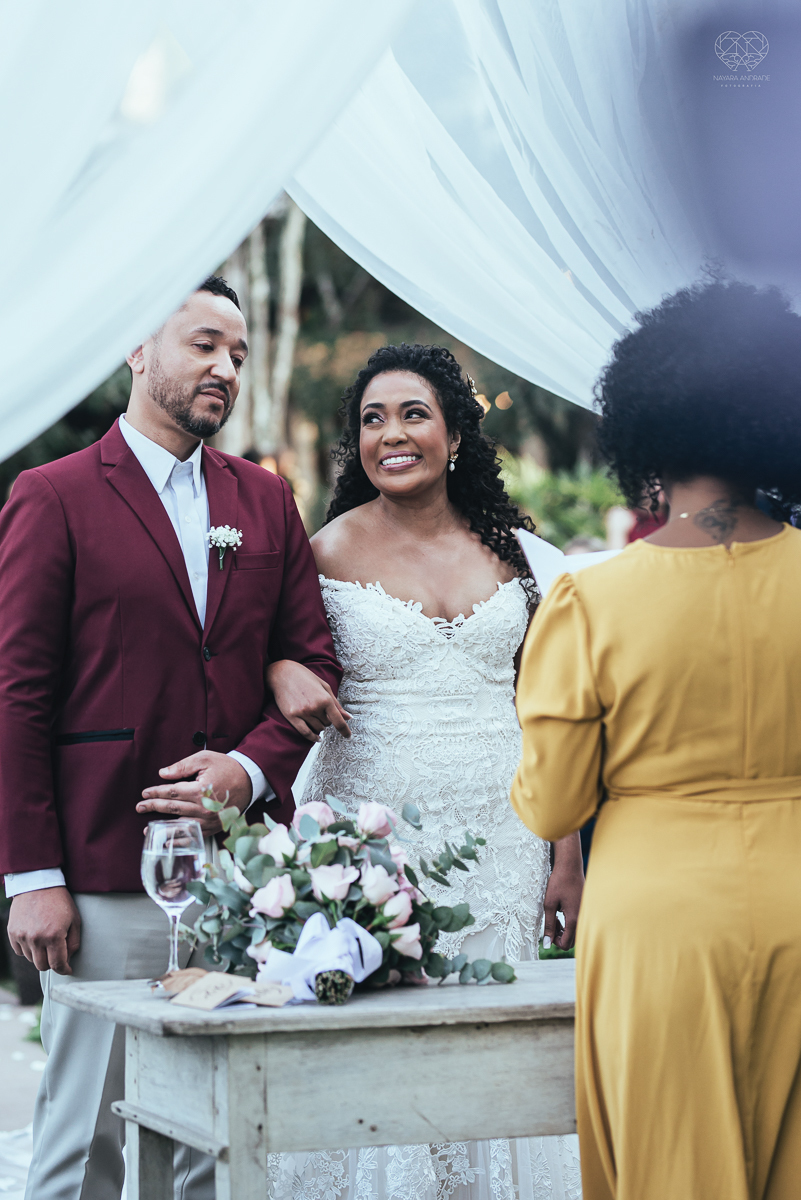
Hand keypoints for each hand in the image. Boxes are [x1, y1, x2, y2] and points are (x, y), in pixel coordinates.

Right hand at [8, 887, 80, 973]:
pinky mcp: (12, 932)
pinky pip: (20, 951)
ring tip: (46, 940)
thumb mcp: (74, 919)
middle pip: (42, 966)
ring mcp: (22, 936)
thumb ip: (73, 942)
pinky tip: (34, 938)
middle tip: (57, 955)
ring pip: (31, 959)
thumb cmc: (59, 901)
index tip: (67, 970)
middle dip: (52, 963)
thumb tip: (68, 959)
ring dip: (39, 955)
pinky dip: (27, 949)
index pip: (57, 964)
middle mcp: (36, 938)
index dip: (64, 970)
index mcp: (54, 936)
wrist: (38, 884)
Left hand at [137, 751, 251, 833]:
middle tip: (140, 807)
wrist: (250, 780)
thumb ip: (182, 766)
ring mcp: (209, 820)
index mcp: (200, 790)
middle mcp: (204, 808)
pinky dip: (180, 840)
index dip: (156, 793)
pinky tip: (169, 842)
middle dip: (154, 807)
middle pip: (172, 809)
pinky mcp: (215, 827)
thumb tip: (163, 773)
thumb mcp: (205, 759)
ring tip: (148, 829)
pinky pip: (194, 836)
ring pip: (181, 826)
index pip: (171, 793)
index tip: (145, 793)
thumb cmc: (228, 768)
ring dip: (163, 828)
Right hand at [266, 659, 350, 742]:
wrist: (282, 674)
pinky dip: (312, 737)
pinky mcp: (292, 716)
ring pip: (318, 729)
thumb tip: (348, 717)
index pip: (338, 720)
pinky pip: (305, 733)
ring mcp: (303, 712)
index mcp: (325, 698)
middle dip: (327, 720)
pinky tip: (316, 738)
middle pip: (327, 724)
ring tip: (315, 717)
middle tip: (320, 712)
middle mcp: (315, 707)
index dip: (345, 730)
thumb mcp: (324, 686)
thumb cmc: (304, 677)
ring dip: (319, 726)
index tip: (348, 736)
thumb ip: (336, 703)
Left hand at [543, 832, 583, 950]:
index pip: (566, 944)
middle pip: (572, 941)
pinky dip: (569, 922)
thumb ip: (549, 925)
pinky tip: (561, 911)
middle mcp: (582, 918)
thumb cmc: (558, 882)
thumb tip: (547, 943)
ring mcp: (585, 913)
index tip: (548, 931)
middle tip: (551, 924)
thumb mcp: (549, 904)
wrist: (570, 866)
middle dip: (560, 937)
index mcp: (574, 919)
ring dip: (565, 930)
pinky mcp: (585, 908)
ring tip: (555, 918)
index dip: (554, 941)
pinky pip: (578, 922)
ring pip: (575, 932)